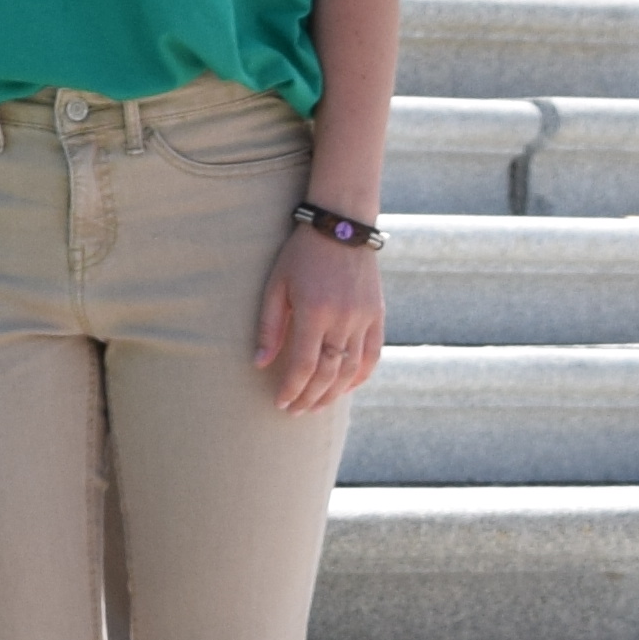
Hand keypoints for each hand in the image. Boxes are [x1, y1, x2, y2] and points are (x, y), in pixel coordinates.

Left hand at [256, 214, 386, 416]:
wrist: (342, 227)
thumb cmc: (300, 255)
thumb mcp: (276, 285)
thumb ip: (270, 326)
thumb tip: (260, 363)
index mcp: (315, 311)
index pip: (305, 364)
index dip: (293, 388)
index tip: (281, 404)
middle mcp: (344, 319)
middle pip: (329, 372)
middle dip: (311, 396)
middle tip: (295, 411)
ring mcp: (365, 318)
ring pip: (353, 369)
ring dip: (334, 393)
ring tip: (316, 406)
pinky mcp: (378, 315)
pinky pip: (373, 355)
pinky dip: (360, 376)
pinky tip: (345, 388)